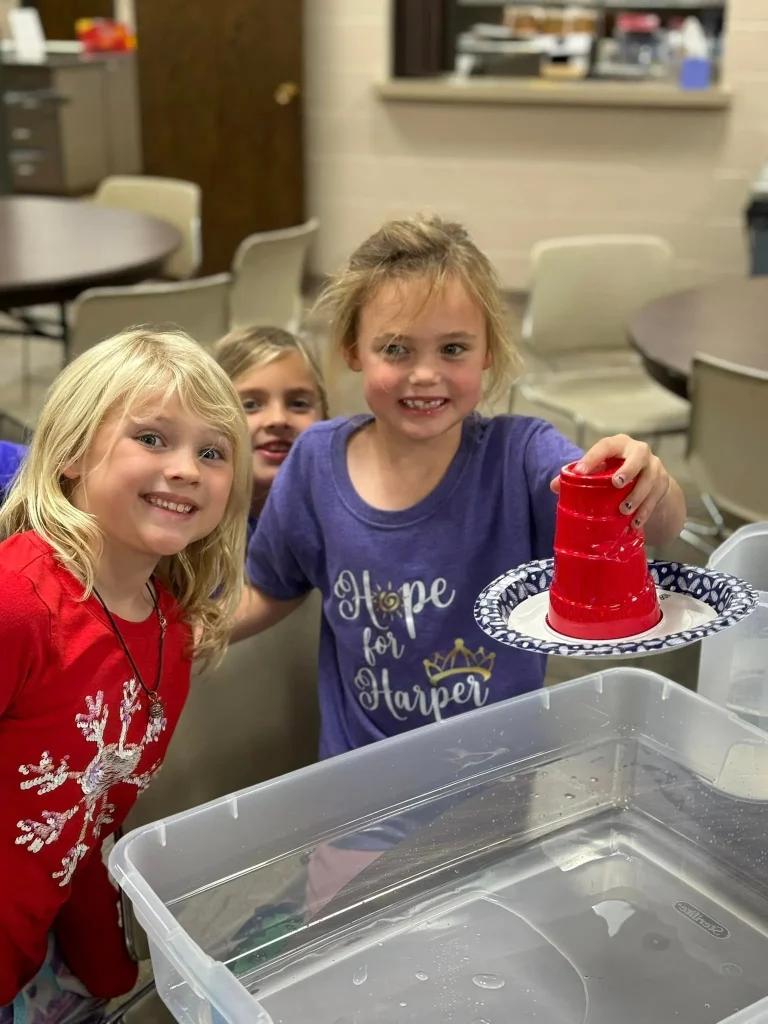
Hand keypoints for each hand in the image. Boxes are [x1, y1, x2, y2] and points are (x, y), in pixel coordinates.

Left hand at [550, 434, 669, 529]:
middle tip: (616, 484)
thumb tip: (553, 486)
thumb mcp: (598, 469)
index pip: (606, 446)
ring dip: (637, 496)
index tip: (581, 473)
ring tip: (624, 510)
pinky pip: (655, 497)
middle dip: (628, 469)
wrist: (646, 477)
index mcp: (618, 444)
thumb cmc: (614, 470)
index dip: (593, 458)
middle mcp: (639, 451)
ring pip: (649, 479)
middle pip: (638, 456)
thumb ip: (578, 476)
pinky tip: (635, 523)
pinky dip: (645, 511)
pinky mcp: (663, 482)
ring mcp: (654, 466)